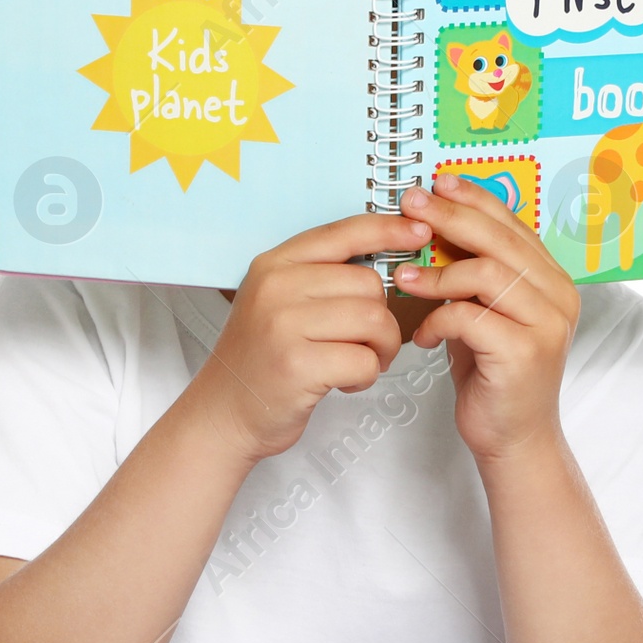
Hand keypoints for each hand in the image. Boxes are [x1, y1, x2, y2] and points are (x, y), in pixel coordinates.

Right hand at [187, 210, 431, 462]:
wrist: (223, 412)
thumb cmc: (260, 359)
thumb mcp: (277, 302)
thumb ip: (320, 278)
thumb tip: (386, 260)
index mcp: (274, 264)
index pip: (343, 233)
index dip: (388, 230)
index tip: (419, 234)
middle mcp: (276, 287)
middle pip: (369, 284)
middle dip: (382, 319)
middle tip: (366, 344)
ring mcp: (284, 325)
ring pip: (374, 320)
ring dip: (380, 349)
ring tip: (358, 363)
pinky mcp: (297, 365)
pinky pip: (364, 360)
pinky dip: (365, 376)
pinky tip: (342, 382)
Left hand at [391, 173, 578, 463]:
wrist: (513, 439)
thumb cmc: (494, 375)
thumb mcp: (484, 314)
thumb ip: (474, 276)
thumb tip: (435, 226)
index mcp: (552, 281)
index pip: (514, 225)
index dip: (475, 199)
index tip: (438, 184)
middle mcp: (559, 297)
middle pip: (501, 240)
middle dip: (451, 219)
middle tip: (412, 207)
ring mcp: (547, 325)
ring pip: (488, 273)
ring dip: (438, 273)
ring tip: (404, 279)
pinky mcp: (524, 353)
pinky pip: (471, 317)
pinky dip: (438, 319)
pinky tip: (422, 335)